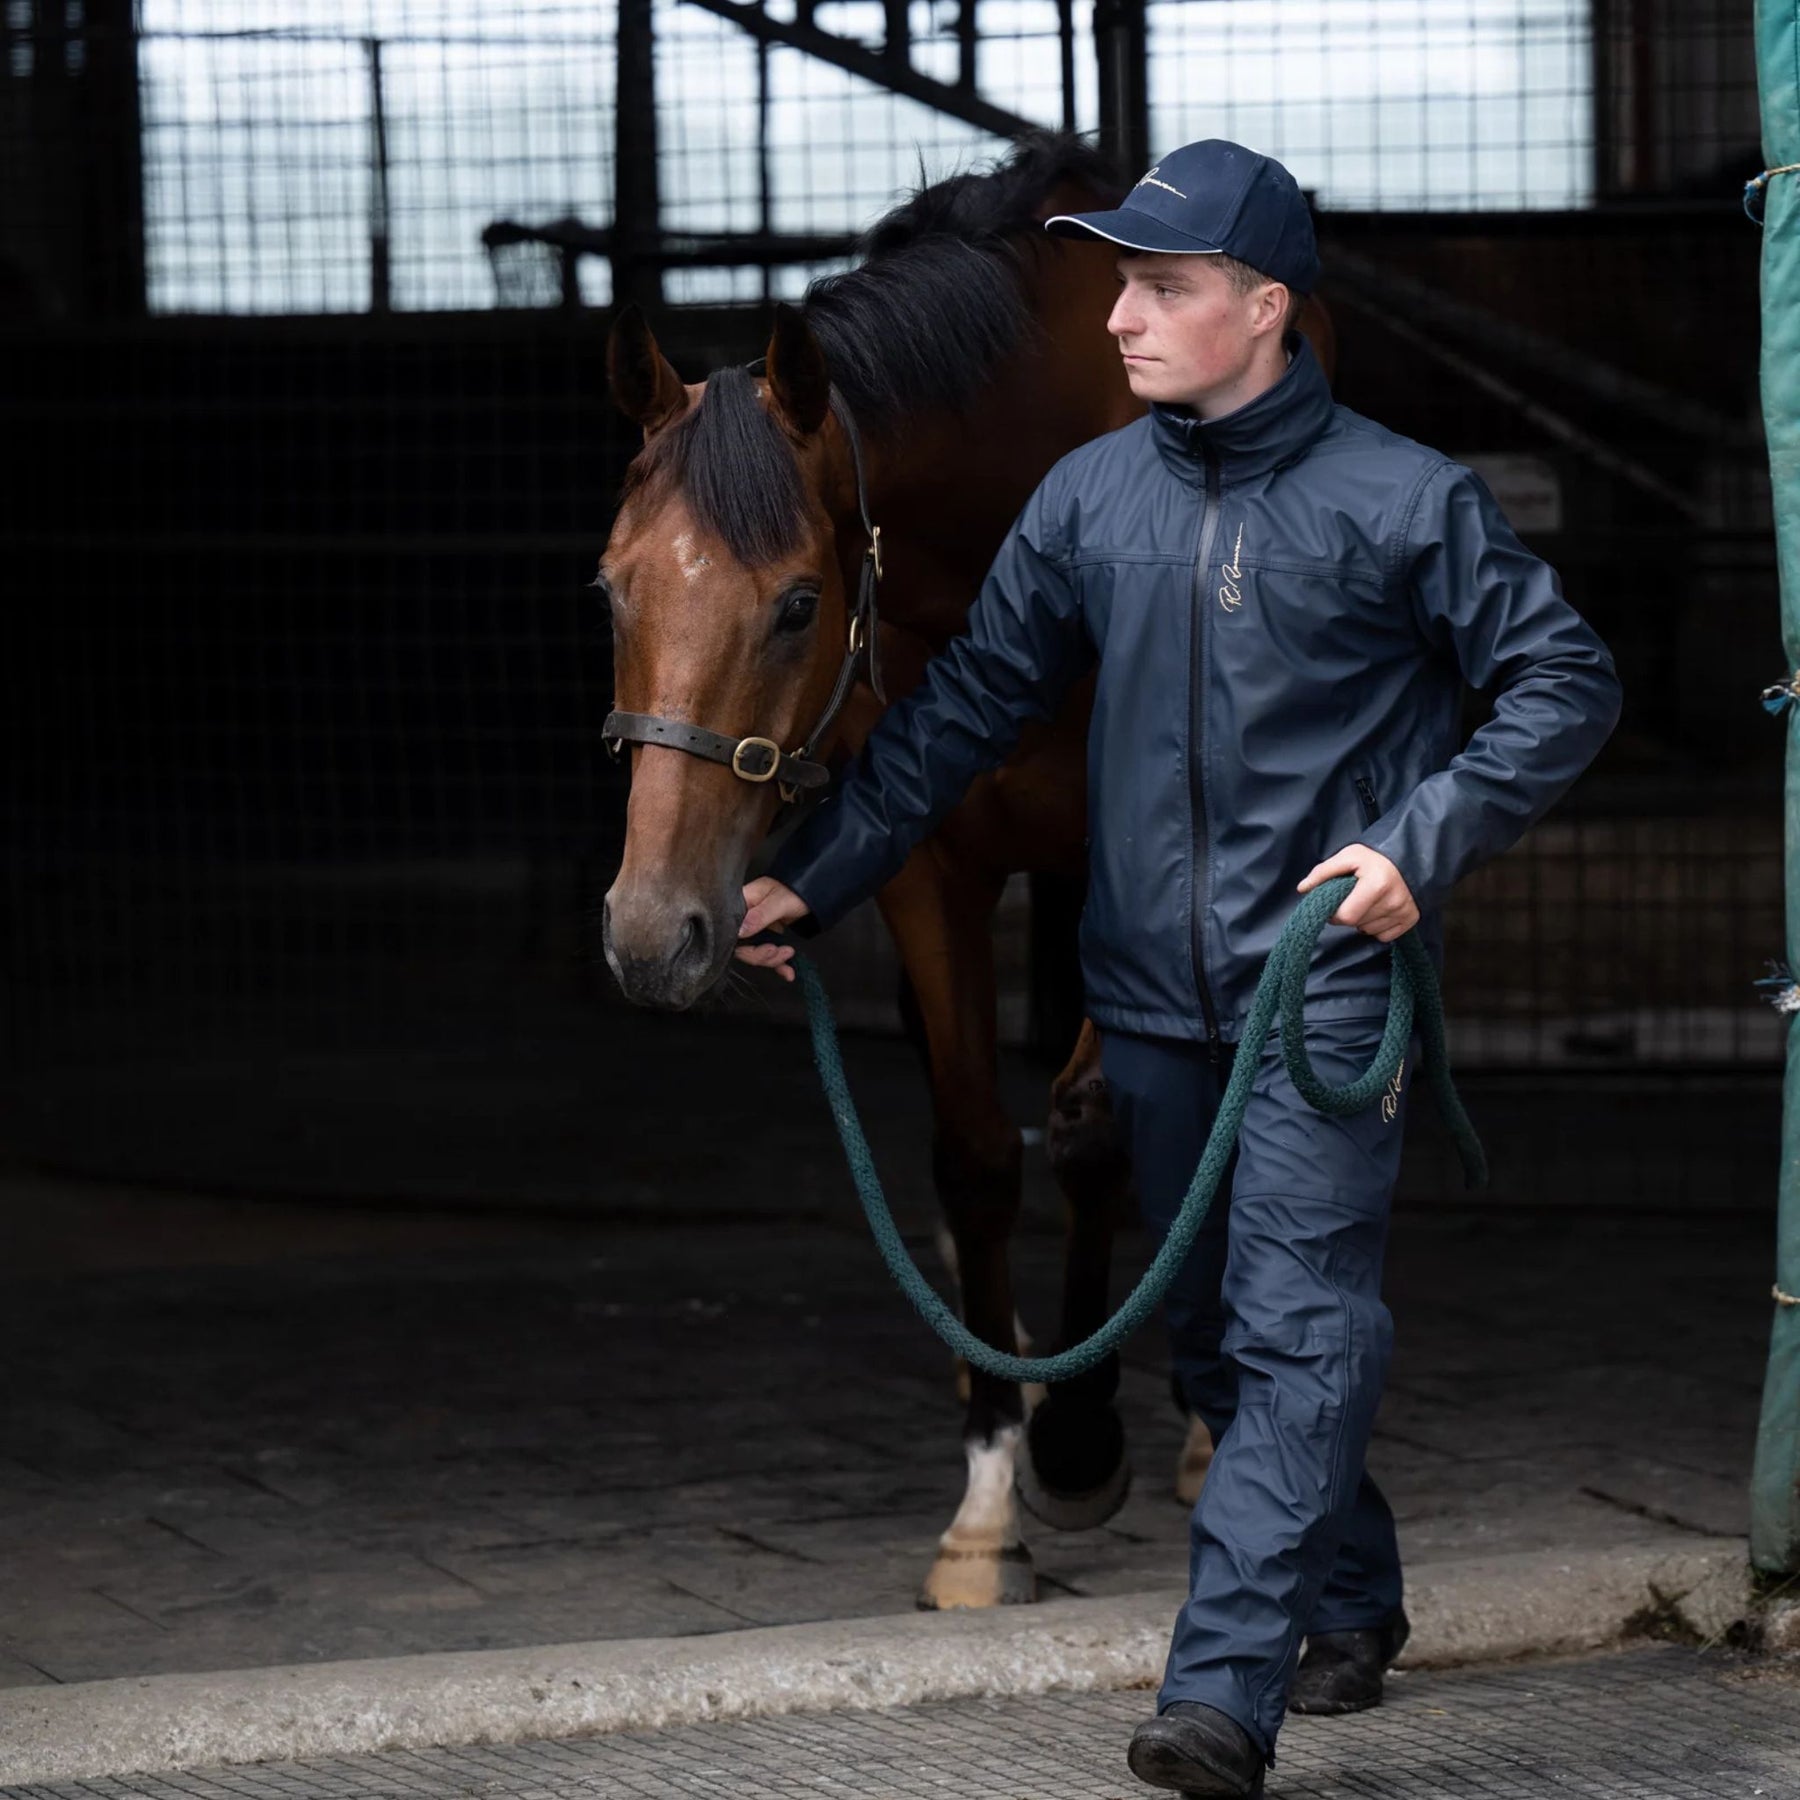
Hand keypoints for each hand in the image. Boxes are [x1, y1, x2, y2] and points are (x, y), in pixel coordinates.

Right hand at [734, 876, 810, 981]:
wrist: (812, 892)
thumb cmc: (794, 890)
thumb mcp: (779, 902)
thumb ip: (760, 916)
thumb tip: (739, 931)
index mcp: (742, 904)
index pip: (732, 931)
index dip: (745, 946)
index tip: (766, 948)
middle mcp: (744, 918)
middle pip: (743, 946)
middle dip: (762, 956)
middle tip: (780, 951)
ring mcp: (755, 928)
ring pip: (755, 954)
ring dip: (772, 960)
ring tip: (789, 953)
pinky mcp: (766, 936)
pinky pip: (767, 954)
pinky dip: (778, 965)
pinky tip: (788, 971)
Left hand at [1297, 844, 1418, 942]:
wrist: (1407, 858)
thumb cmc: (1373, 858)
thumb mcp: (1347, 856)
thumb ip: (1323, 872)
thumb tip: (1303, 888)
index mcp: (1377, 884)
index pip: (1347, 916)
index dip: (1335, 913)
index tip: (1335, 902)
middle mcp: (1394, 900)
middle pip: (1357, 924)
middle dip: (1349, 914)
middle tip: (1354, 898)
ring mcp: (1404, 911)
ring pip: (1369, 931)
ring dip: (1362, 920)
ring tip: (1368, 901)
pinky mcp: (1411, 919)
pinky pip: (1384, 936)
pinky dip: (1377, 927)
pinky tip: (1379, 910)